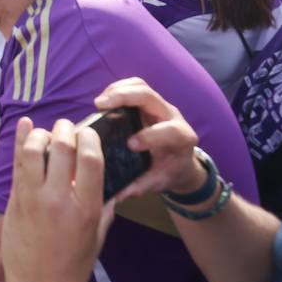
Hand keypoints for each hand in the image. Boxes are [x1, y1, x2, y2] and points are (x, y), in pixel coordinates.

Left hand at [2, 117, 110, 281]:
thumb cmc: (74, 266)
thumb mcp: (97, 236)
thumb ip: (104, 206)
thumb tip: (111, 182)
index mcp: (85, 208)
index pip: (90, 159)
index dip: (89, 138)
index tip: (87, 133)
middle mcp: (59, 200)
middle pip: (61, 148)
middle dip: (64, 130)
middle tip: (66, 127)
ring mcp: (32, 201)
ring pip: (34, 152)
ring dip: (40, 135)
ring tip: (45, 133)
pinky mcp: (13, 203)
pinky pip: (16, 166)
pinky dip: (20, 142)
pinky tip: (24, 126)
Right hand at [93, 78, 205, 198]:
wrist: (180, 161)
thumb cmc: (169, 171)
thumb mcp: (160, 182)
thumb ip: (142, 186)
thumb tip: (119, 194)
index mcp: (181, 138)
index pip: (170, 130)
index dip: (151, 135)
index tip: (130, 145)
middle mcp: (172, 116)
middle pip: (151, 96)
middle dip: (125, 97)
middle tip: (101, 106)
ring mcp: (160, 106)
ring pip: (141, 86)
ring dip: (118, 90)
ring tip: (100, 103)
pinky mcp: (148, 101)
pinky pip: (134, 86)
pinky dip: (117, 89)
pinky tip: (104, 101)